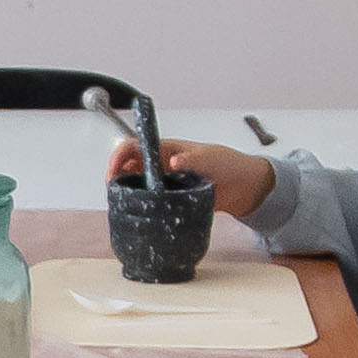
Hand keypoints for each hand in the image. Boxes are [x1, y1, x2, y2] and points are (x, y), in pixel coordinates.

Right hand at [126, 135, 274, 226]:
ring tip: (122, 201)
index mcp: (166, 148)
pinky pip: (149, 202)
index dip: (120, 155)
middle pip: (128, 167)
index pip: (135, 146)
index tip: (114, 168)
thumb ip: (190, 159)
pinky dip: (140, 205)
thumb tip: (174, 160)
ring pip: (135, 185)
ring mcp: (164, 183)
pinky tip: (138, 211)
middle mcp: (161, 164)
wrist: (243, 187)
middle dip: (115, 176)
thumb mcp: (209, 157)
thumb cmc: (227, 164)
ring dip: (125, 191)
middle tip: (113, 188)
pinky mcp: (170, 199)